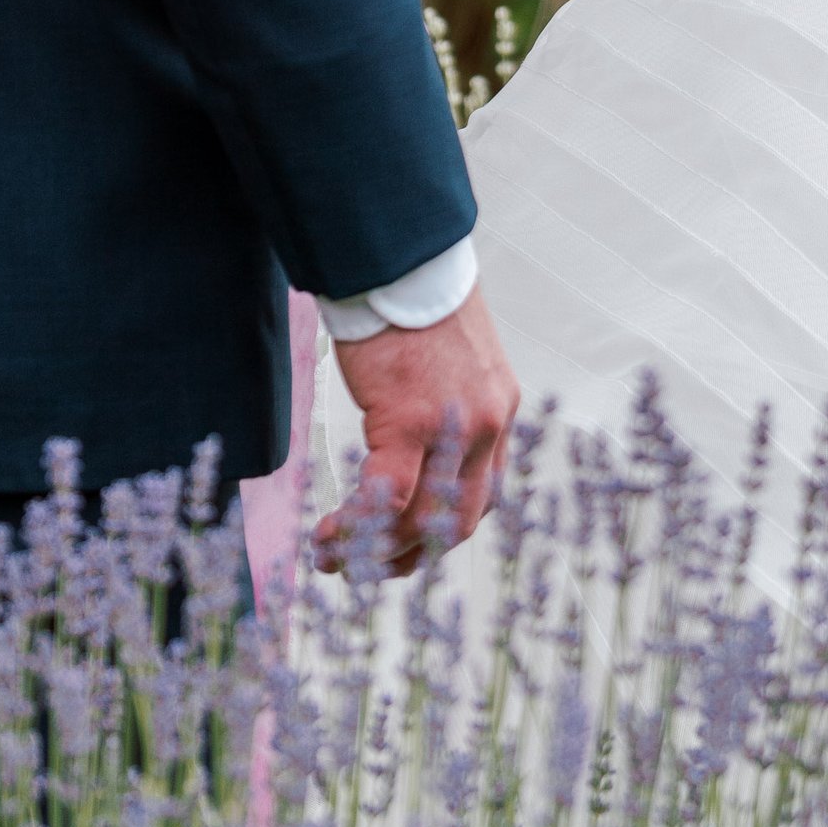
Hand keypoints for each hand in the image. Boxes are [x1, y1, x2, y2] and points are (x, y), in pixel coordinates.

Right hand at [316, 284, 520, 574]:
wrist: (400, 262)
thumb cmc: (412, 304)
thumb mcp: (451, 360)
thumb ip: (446, 405)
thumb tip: (415, 444)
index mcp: (497, 411)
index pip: (482, 494)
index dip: (442, 529)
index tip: (408, 545)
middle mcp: (488, 426)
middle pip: (458, 519)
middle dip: (410, 553)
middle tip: (371, 564)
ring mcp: (454, 428)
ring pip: (423, 519)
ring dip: (379, 548)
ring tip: (337, 554)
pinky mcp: (411, 421)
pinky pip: (388, 495)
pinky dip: (358, 524)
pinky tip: (330, 534)